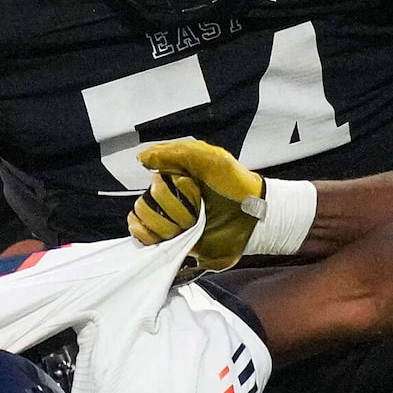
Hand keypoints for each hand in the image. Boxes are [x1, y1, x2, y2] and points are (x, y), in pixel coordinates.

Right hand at [131, 139, 270, 269]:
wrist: (252, 219)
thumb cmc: (235, 186)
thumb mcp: (210, 159)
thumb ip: (175, 152)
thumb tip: (141, 158)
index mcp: (174, 173)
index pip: (152, 178)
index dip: (172, 185)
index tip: (193, 185)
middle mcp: (168, 195)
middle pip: (148, 201)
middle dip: (176, 207)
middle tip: (199, 208)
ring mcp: (168, 218)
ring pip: (144, 218)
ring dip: (169, 223)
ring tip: (192, 224)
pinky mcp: (170, 239)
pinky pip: (139, 235)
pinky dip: (146, 234)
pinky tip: (168, 235)